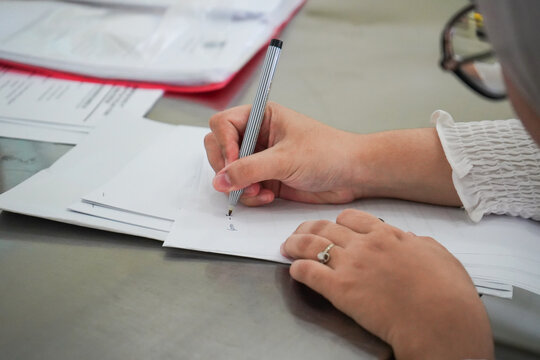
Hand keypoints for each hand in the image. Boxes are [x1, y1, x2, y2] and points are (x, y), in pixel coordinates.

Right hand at [205, 102, 460, 207]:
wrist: (353, 175)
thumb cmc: (329, 153)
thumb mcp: (286, 158)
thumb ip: (250, 169)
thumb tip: (221, 180)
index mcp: (261, 117)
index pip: (222, 124)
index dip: (223, 143)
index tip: (233, 162)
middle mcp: (257, 136)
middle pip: (219, 148)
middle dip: (226, 168)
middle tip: (238, 181)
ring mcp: (260, 159)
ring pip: (229, 172)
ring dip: (239, 185)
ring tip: (258, 192)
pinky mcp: (266, 179)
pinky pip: (243, 188)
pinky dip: (250, 196)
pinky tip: (268, 197)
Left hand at [281, 209, 493, 359]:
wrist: (440, 321)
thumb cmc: (447, 293)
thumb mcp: (439, 256)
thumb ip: (420, 244)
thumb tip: (411, 240)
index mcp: (387, 235)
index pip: (351, 218)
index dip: (337, 222)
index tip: (332, 227)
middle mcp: (365, 245)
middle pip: (326, 228)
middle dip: (309, 229)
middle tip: (300, 234)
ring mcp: (350, 265)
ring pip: (311, 245)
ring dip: (295, 244)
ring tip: (287, 247)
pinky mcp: (339, 289)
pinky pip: (309, 272)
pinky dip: (297, 268)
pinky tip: (292, 269)